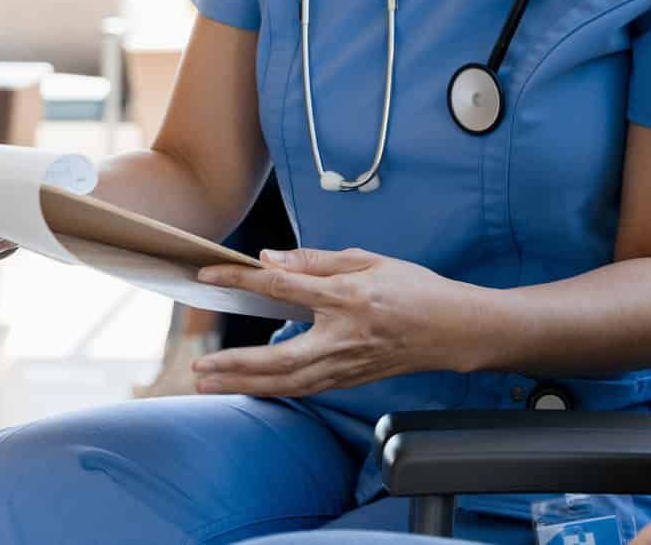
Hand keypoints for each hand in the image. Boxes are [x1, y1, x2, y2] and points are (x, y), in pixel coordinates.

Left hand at [189, 247, 480, 396]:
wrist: (451, 330)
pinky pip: (302, 388)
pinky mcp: (349, 379)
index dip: (239, 280)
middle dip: (234, 365)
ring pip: (286, 383)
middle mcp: (342, 338)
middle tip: (199, 365)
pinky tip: (248, 387)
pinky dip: (270, 389)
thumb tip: (269, 260)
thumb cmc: (414, 289)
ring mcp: (346, 365)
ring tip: (208, 383)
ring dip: (244, 384)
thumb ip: (315, 261)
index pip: (280, 288)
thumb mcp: (368, 259)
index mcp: (345, 298)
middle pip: (277, 358)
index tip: (207, 275)